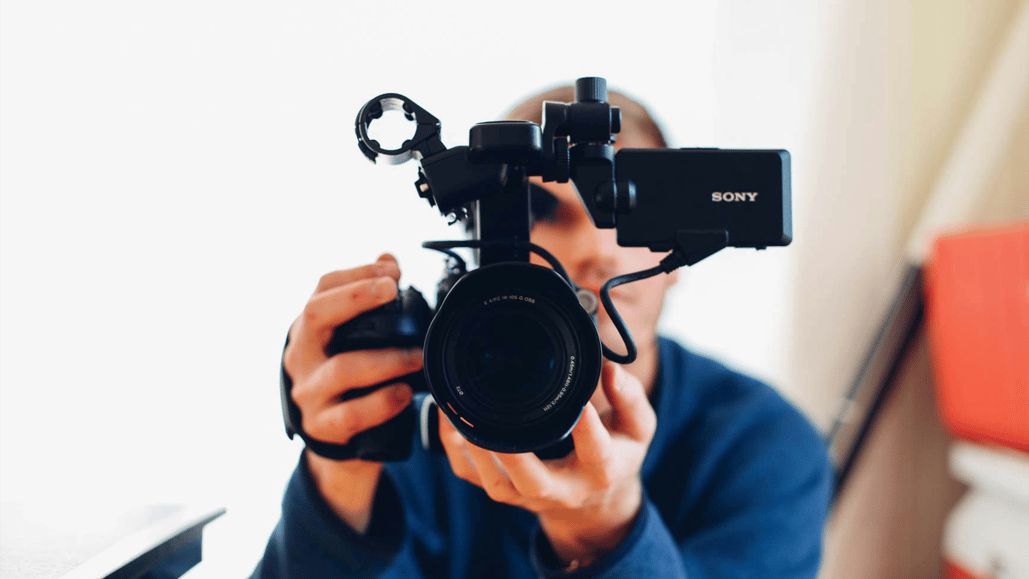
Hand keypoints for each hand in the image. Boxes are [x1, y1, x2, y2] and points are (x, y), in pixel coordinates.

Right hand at [282, 253, 422, 532]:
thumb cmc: (345, 378)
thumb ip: (367, 302)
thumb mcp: (348, 339)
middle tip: (392, 290)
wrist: (331, 437)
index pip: (323, 289)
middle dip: (355, 298)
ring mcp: (309, 393)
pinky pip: (352, 414)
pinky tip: (404, 393)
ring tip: (416, 355)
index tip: (392, 270)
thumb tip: (388, 259)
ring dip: (385, 358)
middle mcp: (301, 355)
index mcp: (309, 328)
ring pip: (342, 368)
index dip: (357, 273)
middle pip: (315, 315)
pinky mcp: (324, 427)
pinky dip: (382, 403)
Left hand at [438, 361, 656, 567]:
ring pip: (496, 482)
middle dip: (514, 456)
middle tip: (496, 420)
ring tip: (460, 413)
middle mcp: (562, 488)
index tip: (581, 402)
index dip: (587, 428)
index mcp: (600, 470)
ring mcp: (527, 495)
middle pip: (533, 481)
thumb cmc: (616, 455)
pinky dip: (456, 450)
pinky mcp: (503, 490)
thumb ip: (629, 397)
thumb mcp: (637, 428)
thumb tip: (609, 368)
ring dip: (475, 451)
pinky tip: (448, 420)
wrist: (594, 505)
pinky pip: (472, 475)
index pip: (595, 450)